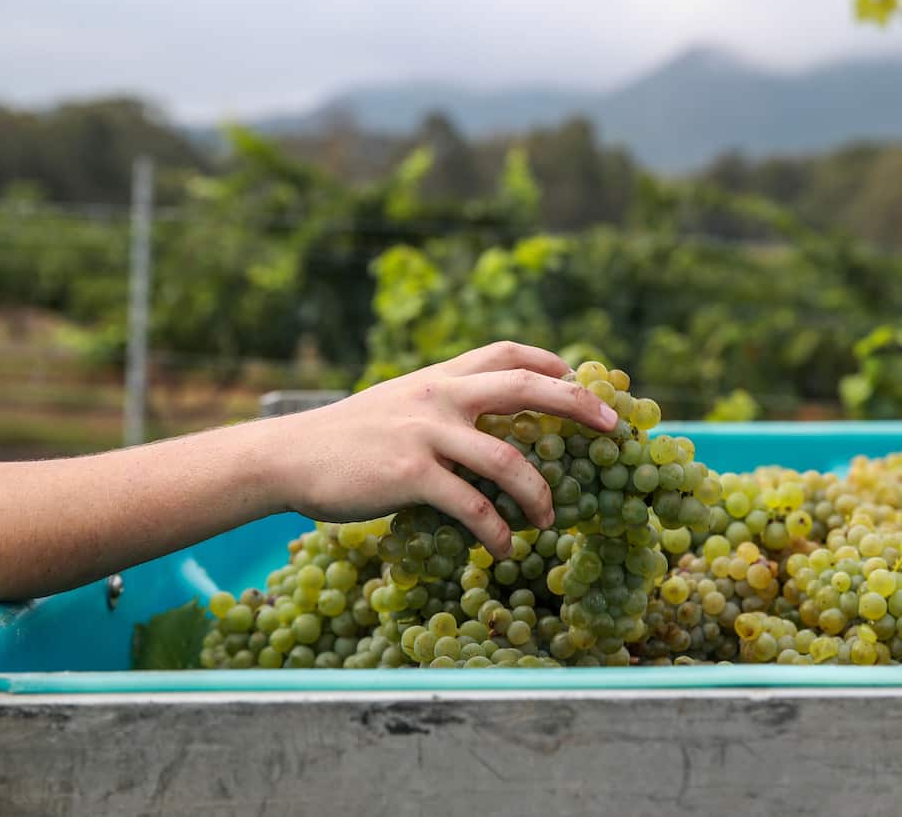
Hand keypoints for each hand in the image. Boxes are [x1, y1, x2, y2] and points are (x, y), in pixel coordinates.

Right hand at [267, 342, 617, 557]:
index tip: (582, 379)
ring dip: (540, 494)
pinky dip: (496, 530)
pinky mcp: (410, 475)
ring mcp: (426, 434)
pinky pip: (471, 506)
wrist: (289, 456)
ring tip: (551, 519)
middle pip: (526, 388)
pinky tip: (504, 547)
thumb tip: (491, 428)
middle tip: (612, 429)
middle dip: (578, 406)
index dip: (551, 364)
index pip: (508, 353)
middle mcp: (440, 396)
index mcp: (440, 376)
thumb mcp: (400, 403)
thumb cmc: (349, 438)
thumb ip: (444, 406)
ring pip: (507, 460)